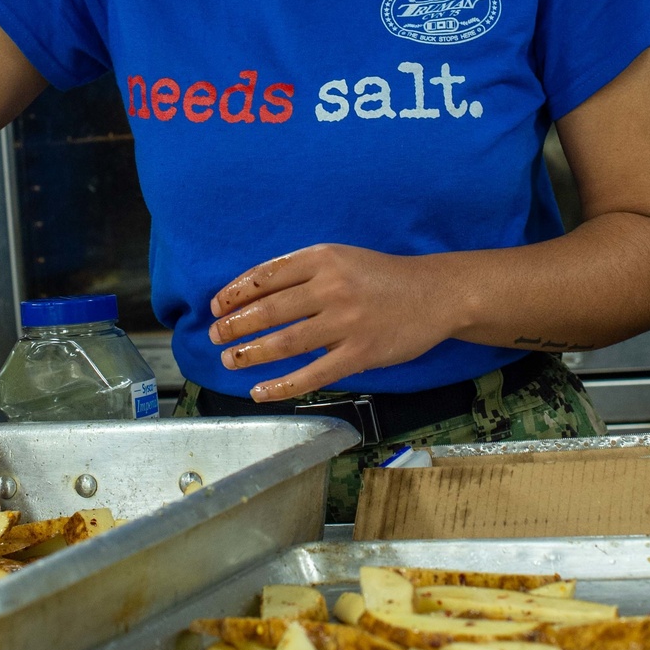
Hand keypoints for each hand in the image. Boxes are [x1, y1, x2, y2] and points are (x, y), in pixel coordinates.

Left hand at [209, 244, 448, 402]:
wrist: (435, 294)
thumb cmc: (381, 276)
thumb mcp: (341, 258)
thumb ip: (302, 272)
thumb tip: (253, 294)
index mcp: (324, 258)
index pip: (266, 276)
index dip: (235, 293)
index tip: (216, 307)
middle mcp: (332, 287)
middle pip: (270, 309)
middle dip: (235, 325)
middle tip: (214, 337)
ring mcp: (347, 323)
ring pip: (286, 342)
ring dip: (251, 353)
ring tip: (229, 360)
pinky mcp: (360, 353)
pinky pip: (313, 374)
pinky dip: (282, 385)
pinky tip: (260, 391)